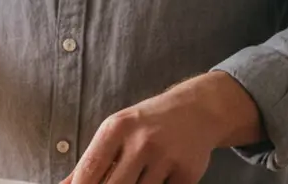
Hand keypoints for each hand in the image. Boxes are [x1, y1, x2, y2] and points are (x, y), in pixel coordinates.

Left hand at [62, 72, 262, 183]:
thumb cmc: (147, 123)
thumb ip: (91, 161)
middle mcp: (141, 141)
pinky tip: (159, 178)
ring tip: (137, 176)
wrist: (196, 110)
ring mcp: (165, 157)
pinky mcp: (187, 173)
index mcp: (116, 128)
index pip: (90, 169)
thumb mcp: (116, 131)